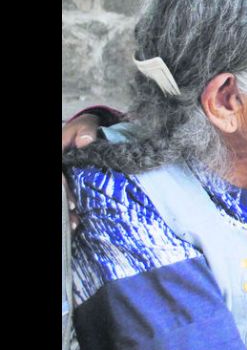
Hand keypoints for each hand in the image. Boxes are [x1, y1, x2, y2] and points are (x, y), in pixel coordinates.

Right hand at [62, 113, 99, 229]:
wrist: (87, 133)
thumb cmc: (85, 129)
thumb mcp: (86, 124)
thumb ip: (86, 129)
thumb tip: (85, 142)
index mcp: (56, 155)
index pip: (57, 173)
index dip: (62, 188)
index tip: (72, 204)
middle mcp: (57, 168)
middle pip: (57, 189)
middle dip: (62, 207)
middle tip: (74, 221)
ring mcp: (61, 177)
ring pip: (58, 196)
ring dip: (63, 212)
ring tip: (74, 225)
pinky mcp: (65, 184)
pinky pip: (64, 197)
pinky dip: (67, 210)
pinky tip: (75, 222)